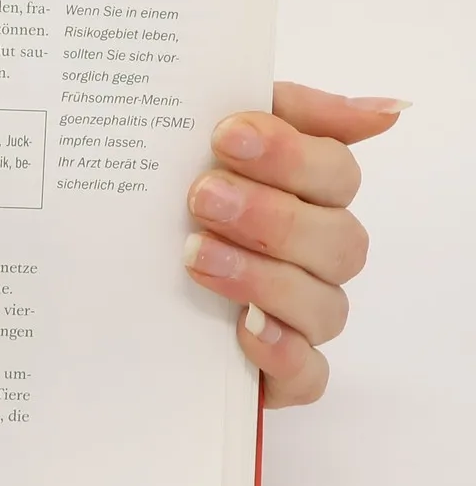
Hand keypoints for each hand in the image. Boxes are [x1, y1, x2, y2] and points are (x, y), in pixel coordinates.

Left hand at [184, 82, 406, 407]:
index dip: (290, 153)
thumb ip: (280, 110)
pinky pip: (307, 375)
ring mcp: (301, 316)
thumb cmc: (160, 197)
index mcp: (306, 193)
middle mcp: (315, 255)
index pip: (335, 170)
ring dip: (263, 277)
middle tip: (201, 197)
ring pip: (323, 305)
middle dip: (271, 216)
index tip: (226, 135)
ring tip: (194, 255)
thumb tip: (387, 110)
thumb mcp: (195, 136)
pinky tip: (245, 331)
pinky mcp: (279, 373)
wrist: (99, 277)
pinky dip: (283, 353)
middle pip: (337, 239)